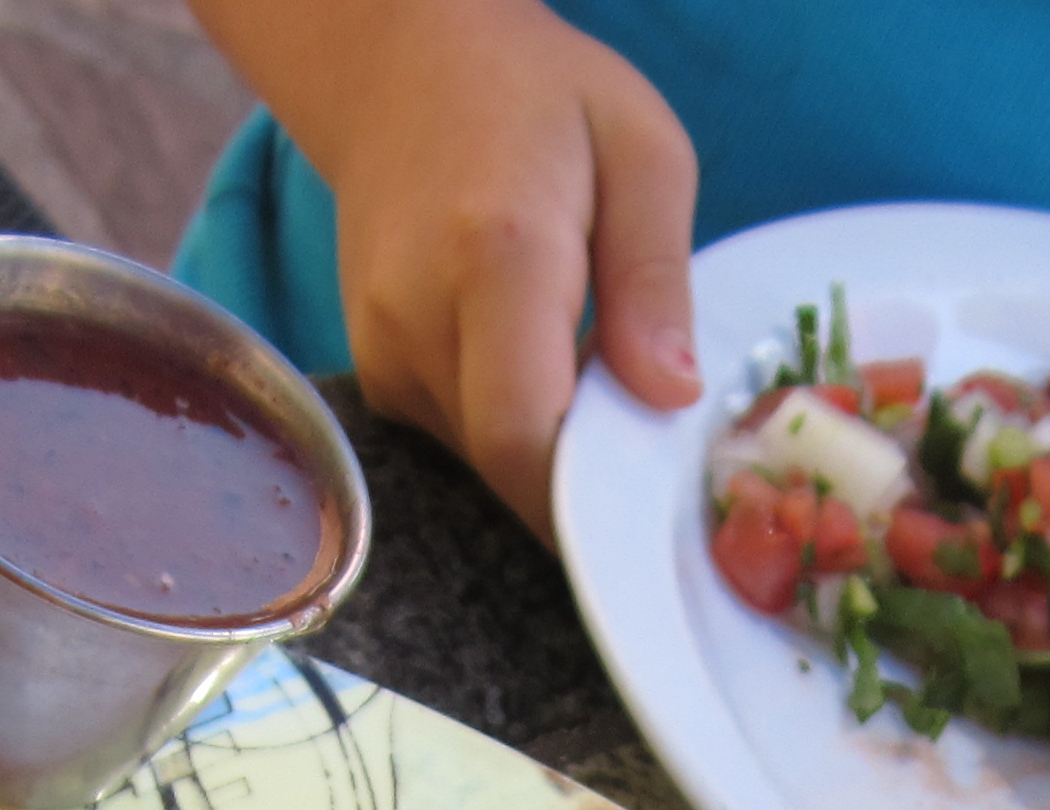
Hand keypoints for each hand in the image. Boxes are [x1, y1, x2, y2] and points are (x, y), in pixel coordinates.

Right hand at [213, 0, 701, 535]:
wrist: (401, 65)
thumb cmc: (539, 96)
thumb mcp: (641, 150)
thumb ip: (656, 277)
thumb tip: (671, 395)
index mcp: (496, 255)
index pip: (524, 435)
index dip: (588, 496)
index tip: (653, 504)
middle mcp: (419, 317)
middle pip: (508, 465)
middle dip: (587, 478)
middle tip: (650, 442)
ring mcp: (384, 350)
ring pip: (486, 462)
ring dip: (553, 448)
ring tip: (594, 373)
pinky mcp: (378, 371)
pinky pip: (463, 439)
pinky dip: (516, 424)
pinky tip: (543, 360)